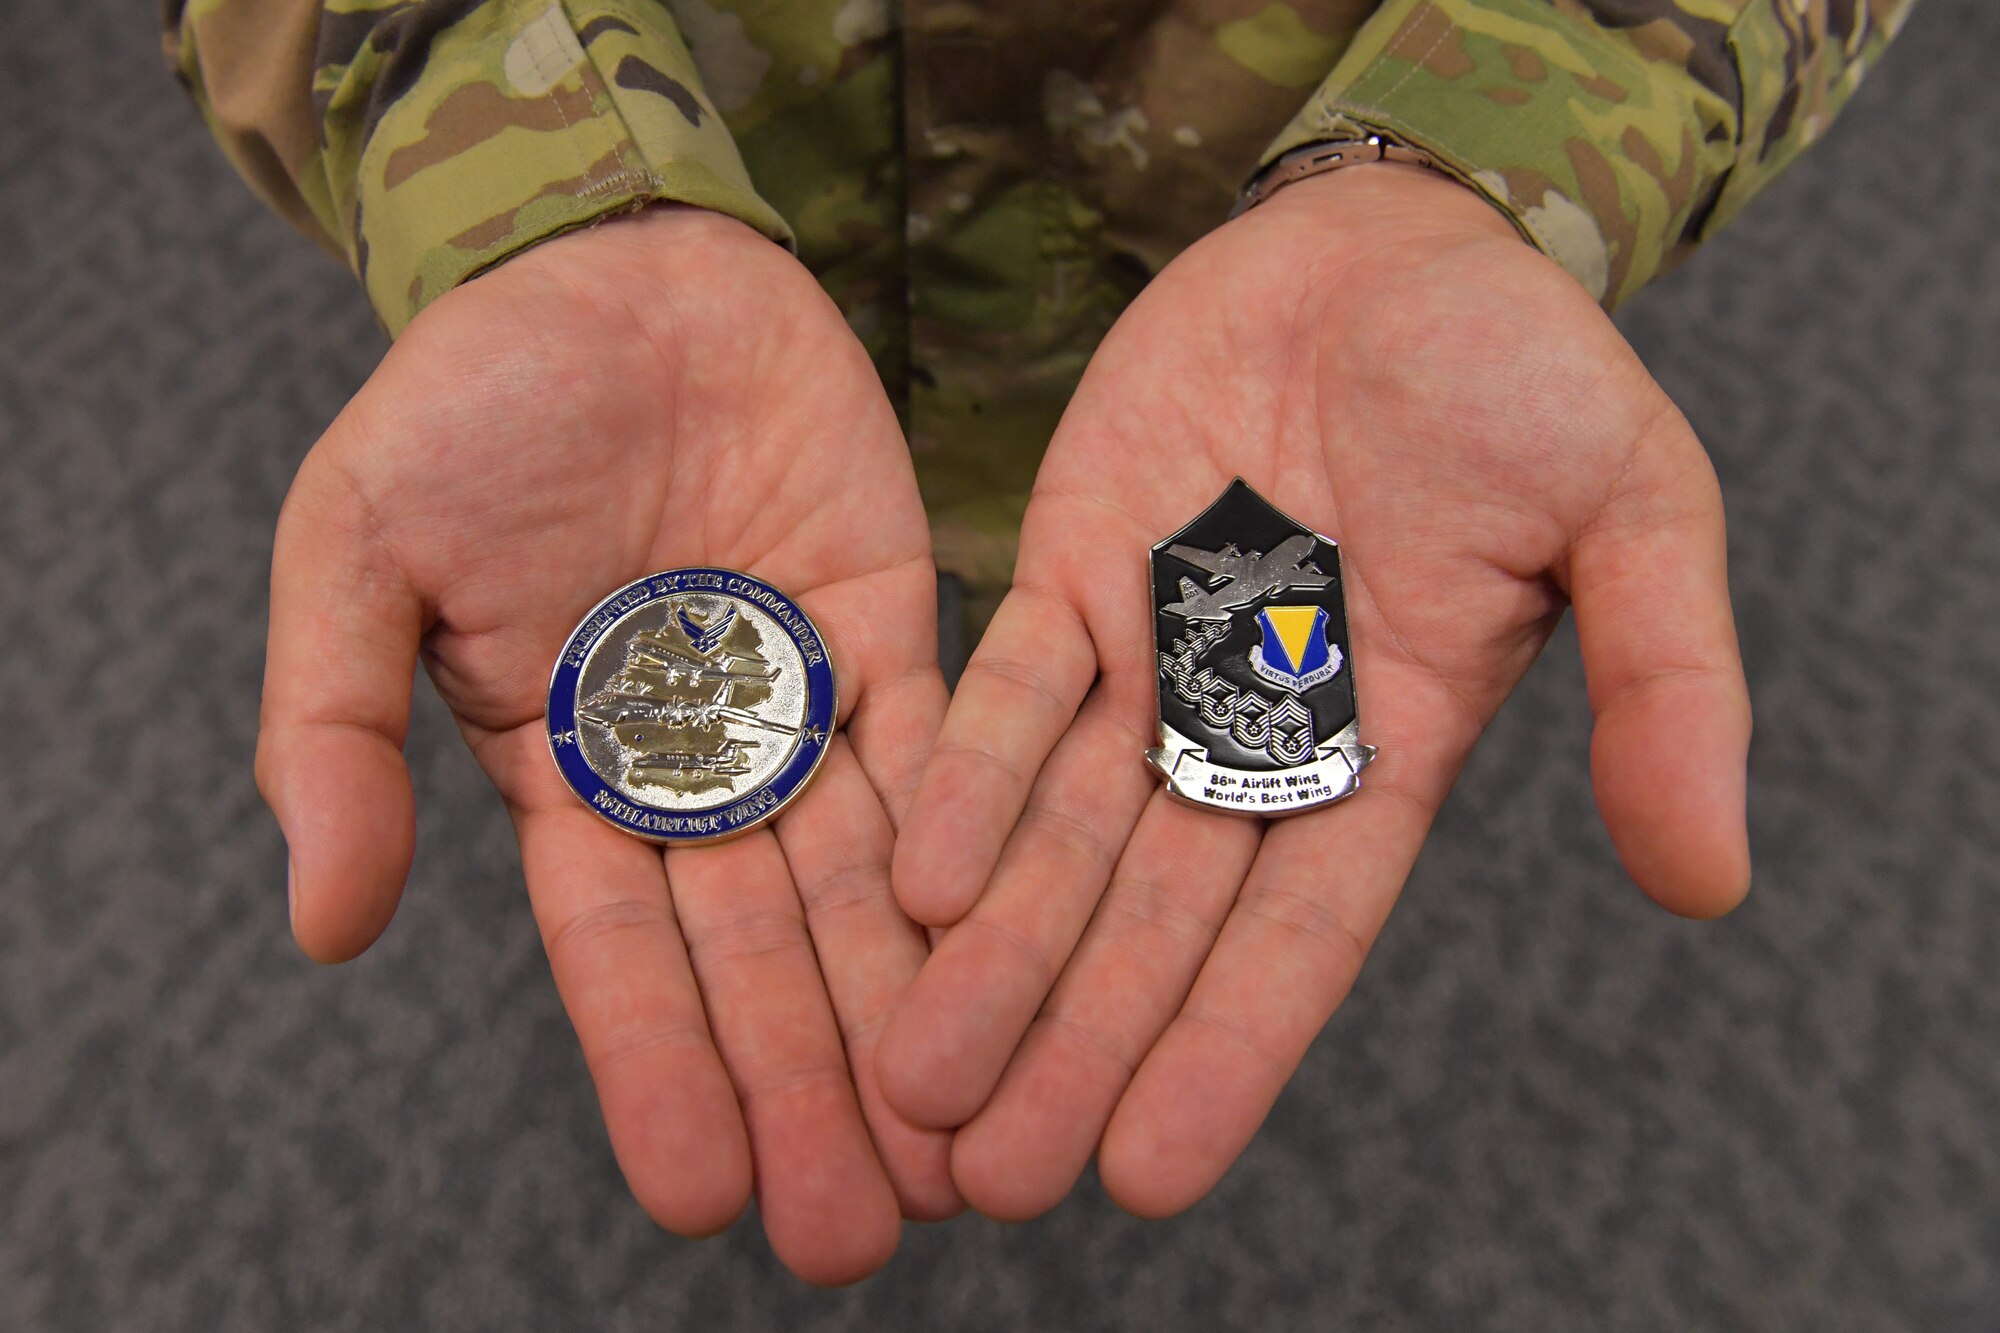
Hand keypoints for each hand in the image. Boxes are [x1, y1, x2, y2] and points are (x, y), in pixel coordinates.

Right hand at [257, 207, 957, 1282]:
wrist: (609, 260)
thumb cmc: (468, 397)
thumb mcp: (357, 550)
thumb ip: (336, 730)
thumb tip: (325, 928)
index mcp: (570, 770)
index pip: (620, 953)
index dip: (663, 1068)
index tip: (706, 1194)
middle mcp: (699, 764)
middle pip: (764, 954)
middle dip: (810, 1087)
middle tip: (863, 1232)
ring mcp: (805, 704)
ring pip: (868, 889)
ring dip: (911, 1016)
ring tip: (958, 1155)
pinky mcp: (900, 632)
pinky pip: (951, 759)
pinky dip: (982, 862)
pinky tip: (1021, 968)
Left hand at [878, 165, 1751, 1219]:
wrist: (1396, 240)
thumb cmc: (1530, 372)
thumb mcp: (1636, 514)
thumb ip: (1664, 687)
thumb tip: (1709, 881)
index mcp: (1391, 748)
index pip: (1301, 934)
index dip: (1226, 1049)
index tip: (1146, 1172)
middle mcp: (1258, 733)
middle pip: (1152, 918)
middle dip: (1070, 1039)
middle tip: (986, 1175)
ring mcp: (1155, 658)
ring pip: (1061, 834)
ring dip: (988, 952)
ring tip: (912, 1080)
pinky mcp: (1073, 570)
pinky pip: (1011, 690)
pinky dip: (969, 779)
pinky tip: (909, 880)